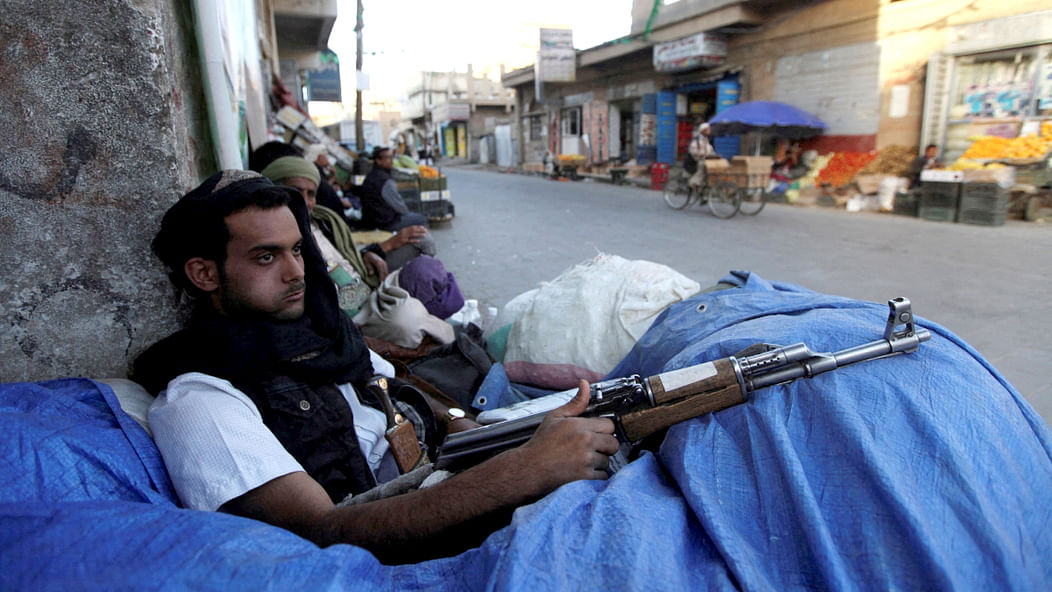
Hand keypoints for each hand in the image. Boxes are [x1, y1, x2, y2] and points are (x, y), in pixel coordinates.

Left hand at [363, 251, 387, 281]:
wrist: (371, 252)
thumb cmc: (368, 257)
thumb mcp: (366, 262)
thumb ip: (369, 267)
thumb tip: (371, 274)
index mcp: (378, 262)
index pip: (381, 271)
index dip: (381, 277)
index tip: (381, 282)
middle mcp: (383, 264)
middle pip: (385, 273)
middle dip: (384, 279)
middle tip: (382, 285)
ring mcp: (385, 265)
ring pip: (386, 273)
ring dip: (385, 278)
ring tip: (383, 284)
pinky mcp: (385, 266)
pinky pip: (386, 272)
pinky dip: (385, 276)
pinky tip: (384, 281)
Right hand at [382, 225, 427, 250]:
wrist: (390, 243)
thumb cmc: (396, 239)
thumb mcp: (401, 234)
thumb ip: (407, 232)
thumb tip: (413, 231)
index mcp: (404, 229)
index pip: (412, 227)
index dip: (418, 227)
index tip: (423, 227)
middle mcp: (404, 232)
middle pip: (413, 230)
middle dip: (420, 230)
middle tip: (426, 230)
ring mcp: (404, 237)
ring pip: (413, 234)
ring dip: (419, 234)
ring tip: (424, 235)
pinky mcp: (403, 242)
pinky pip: (410, 241)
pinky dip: (414, 240)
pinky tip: (418, 241)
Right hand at [514, 380, 618, 494]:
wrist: (529, 468)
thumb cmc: (541, 444)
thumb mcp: (555, 417)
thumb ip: (575, 403)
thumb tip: (585, 384)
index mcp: (579, 425)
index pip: (609, 425)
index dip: (603, 429)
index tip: (595, 434)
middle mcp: (585, 441)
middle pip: (613, 443)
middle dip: (605, 446)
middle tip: (592, 448)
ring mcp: (586, 459)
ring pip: (608, 460)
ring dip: (599, 462)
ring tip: (583, 460)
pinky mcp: (585, 476)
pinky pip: (603, 475)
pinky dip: (596, 475)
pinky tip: (583, 470)